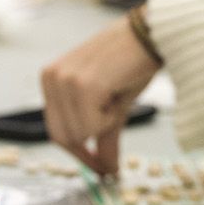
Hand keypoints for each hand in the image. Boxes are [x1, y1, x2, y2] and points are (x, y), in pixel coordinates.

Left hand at [39, 18, 161, 176]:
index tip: (97, 167)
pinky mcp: (83, 85)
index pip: (55, 130)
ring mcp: (65, 81)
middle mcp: (51, 78)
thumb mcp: (113, 103)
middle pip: (63, 136)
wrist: (152, 34)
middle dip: (89, 145)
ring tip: (117, 97)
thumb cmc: (133, 62)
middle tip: (112, 144)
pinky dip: (111, 118)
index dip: (77, 153)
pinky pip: (93, 125)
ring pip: (80, 133)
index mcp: (51, 78)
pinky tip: (118, 92)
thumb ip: (104, 136)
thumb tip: (108, 169)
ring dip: (104, 125)